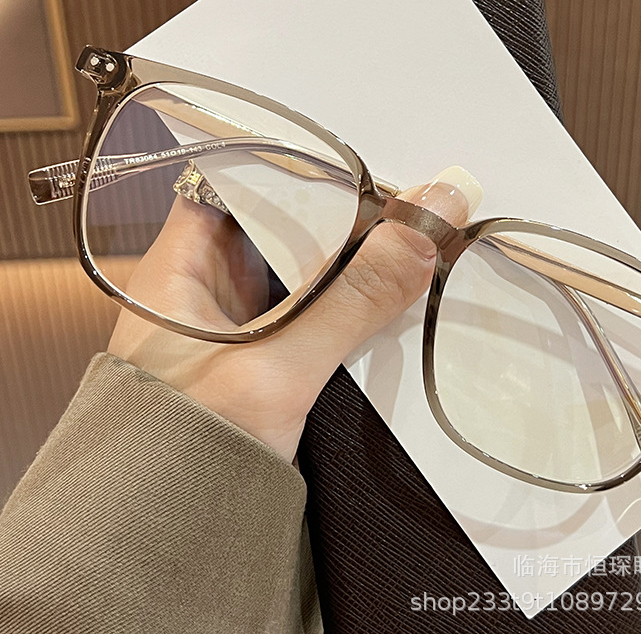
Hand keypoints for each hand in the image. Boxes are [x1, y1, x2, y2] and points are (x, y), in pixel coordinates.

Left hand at [108, 166, 481, 461]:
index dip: (297, 162)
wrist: (169, 533)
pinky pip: (315, 302)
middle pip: (281, 217)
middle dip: (341, 208)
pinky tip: (390, 289)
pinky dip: (349, 296)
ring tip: (410, 230)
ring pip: (303, 262)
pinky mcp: (266, 347)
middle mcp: (207, 278)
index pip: (237, 178)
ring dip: (350, 255)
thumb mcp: (276, 370)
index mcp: (181, 262)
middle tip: (406, 194)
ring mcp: (239, 314)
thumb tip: (421, 231)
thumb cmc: (184, 450)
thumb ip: (352, 302)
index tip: (361, 158)